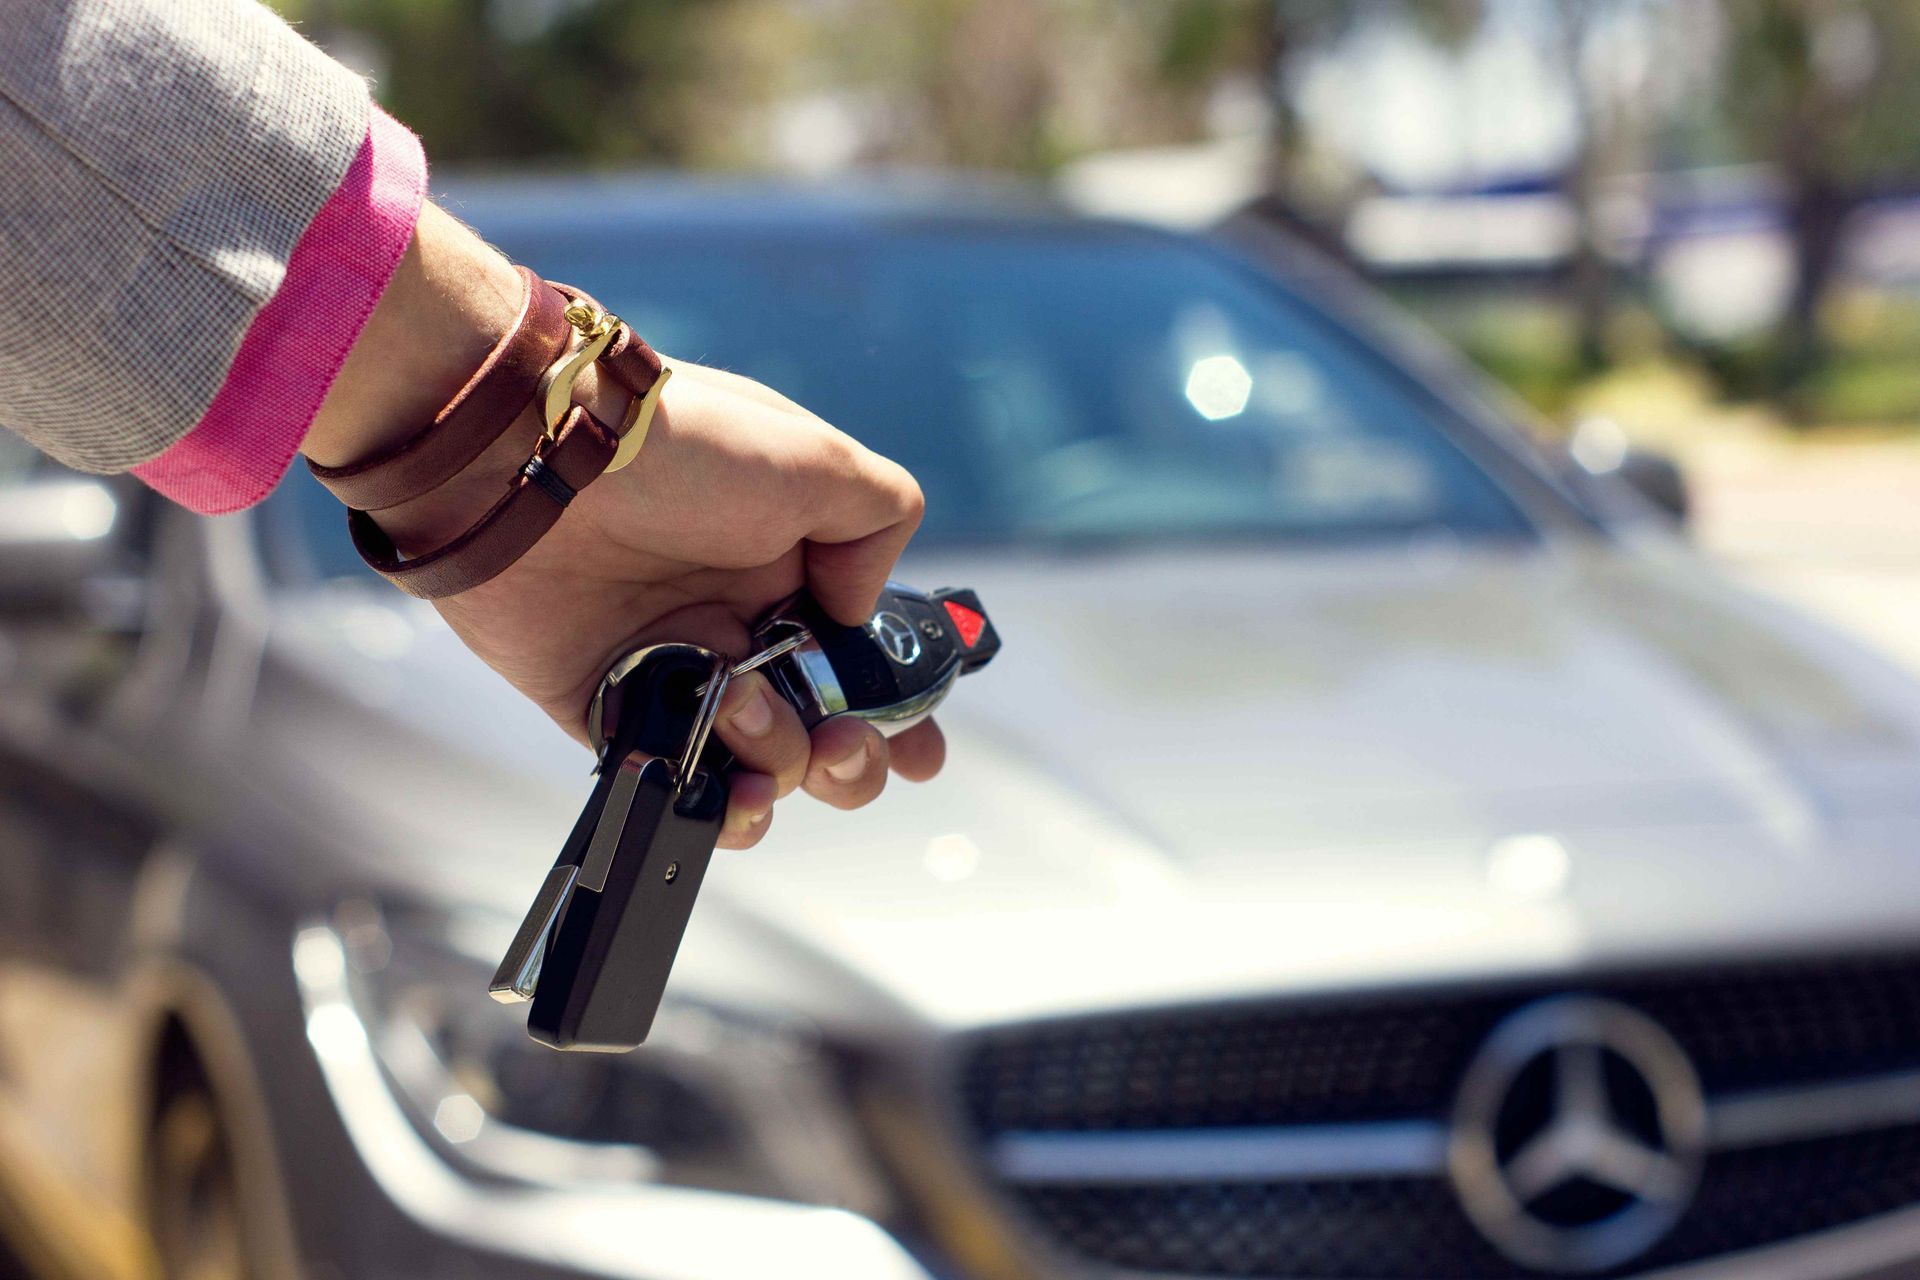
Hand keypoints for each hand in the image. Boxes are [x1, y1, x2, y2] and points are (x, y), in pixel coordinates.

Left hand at [303, 206, 944, 846]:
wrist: (537, 459)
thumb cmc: (678, 447)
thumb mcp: (815, 458)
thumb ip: (878, 524)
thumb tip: (861, 610)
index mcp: (793, 565)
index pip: (863, 653)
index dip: (900, 706)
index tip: (920, 748)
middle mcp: (740, 621)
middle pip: (822, 726)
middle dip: (853, 757)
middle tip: (844, 744)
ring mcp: (676, 666)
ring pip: (757, 762)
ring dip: (779, 762)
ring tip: (744, 711)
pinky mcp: (606, 704)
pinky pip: (671, 778)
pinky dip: (711, 805)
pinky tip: (730, 797)